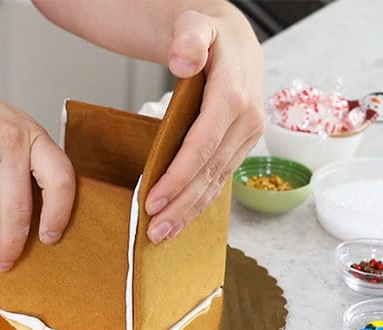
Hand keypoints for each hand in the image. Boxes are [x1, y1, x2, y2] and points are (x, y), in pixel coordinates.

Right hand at [0, 61, 76, 270]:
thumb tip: (28, 218)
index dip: (59, 213)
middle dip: (11, 243)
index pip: (60, 178)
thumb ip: (22, 163)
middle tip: (4, 262)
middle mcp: (10, 141)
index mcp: (30, 133)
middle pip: (19, 209)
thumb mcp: (7, 127)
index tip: (51, 237)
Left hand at [142, 8, 263, 241]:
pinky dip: (198, 203)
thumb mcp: (196, 25)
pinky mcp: (240, 147)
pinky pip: (218, 180)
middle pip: (209, 171)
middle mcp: (246, 120)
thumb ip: (188, 39)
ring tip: (161, 235)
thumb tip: (185, 61)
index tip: (152, 198)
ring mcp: (246, 136)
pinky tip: (179, 220)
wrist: (233, 40)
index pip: (203, 144)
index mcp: (234, 95)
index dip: (178, 175)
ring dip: (189, 212)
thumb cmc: (208, 34)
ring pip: (216, 181)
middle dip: (180, 204)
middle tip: (152, 231)